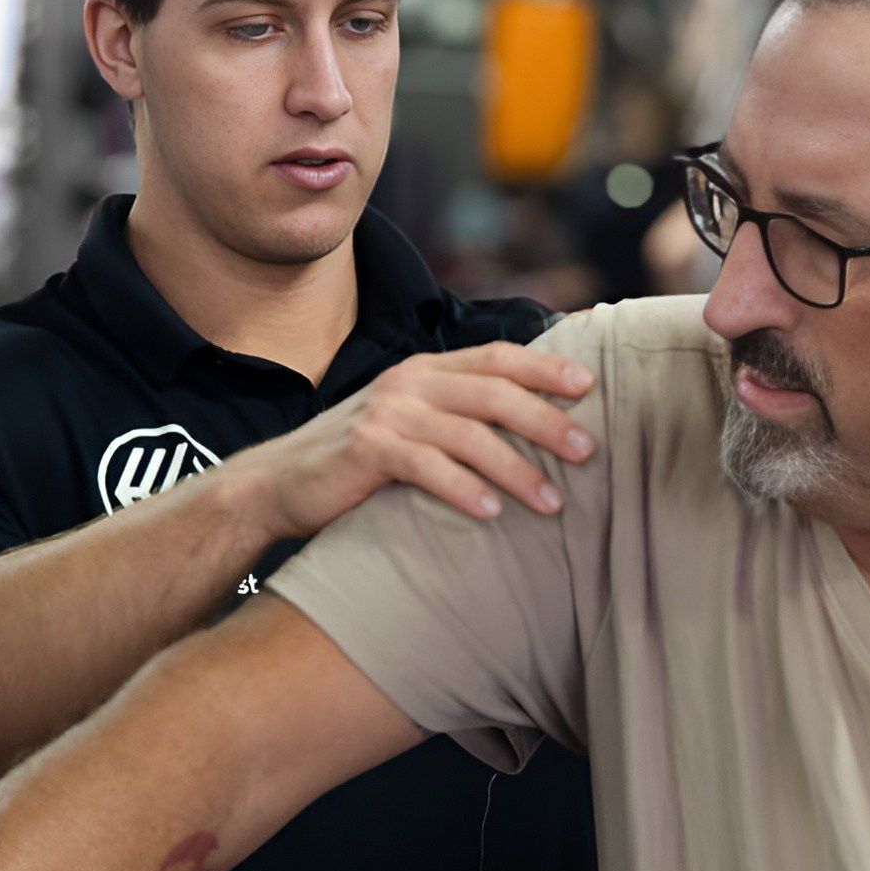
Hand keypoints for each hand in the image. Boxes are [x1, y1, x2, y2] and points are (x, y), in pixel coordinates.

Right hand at [222, 341, 595, 540]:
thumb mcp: (409, 423)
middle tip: (587, 450)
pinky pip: (427, 467)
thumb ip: (454, 415)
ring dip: (516, 468)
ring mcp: (386, 414)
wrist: (280, 482)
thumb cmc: (358, 460)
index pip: (496, 357)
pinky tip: (491, 514)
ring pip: (468, 434)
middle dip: (546, 419)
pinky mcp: (367, 449)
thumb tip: (527, 427)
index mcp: (425, 370)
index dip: (544, 366)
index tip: (589, 384)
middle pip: (493, 392)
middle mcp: (409, 383)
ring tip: (552, 501)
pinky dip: (464, 489)